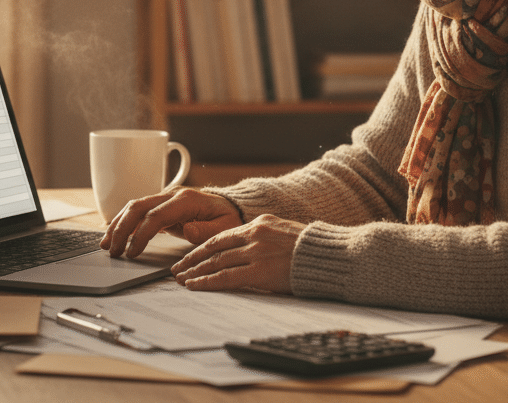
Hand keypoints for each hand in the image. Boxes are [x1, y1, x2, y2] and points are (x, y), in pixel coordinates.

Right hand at [100, 187, 241, 258]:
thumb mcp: (226, 228)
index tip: (132, 253)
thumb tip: (188, 230)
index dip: (140, 234)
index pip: (156, 216)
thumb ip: (208, 231)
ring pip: (134, 207)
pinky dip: (124, 223)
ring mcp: (165, 198)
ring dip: (118, 225)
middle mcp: (172, 195)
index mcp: (186, 200)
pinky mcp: (161, 206)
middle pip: (138, 207)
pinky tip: (114, 235)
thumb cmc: (228, 218)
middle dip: (121, 228)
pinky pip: (138, 212)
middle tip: (112, 251)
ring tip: (106, 245)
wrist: (231, 207)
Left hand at [170, 214, 303, 293]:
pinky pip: (225, 278)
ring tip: (181, 279)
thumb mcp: (284, 232)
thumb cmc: (312, 249)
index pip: (223, 236)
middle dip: (192, 260)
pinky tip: (195, 285)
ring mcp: (255, 253)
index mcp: (260, 223)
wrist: (330, 256)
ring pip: (215, 262)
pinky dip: (206, 282)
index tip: (191, 256)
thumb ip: (263, 237)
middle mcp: (254, 234)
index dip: (203, 247)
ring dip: (195, 271)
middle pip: (214, 248)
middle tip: (177, 268)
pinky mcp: (258, 272)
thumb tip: (247, 249)